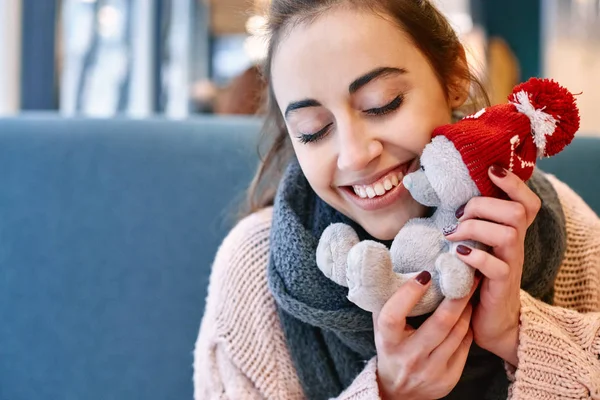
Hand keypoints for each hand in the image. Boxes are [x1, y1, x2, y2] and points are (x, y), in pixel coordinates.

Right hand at [374, 271, 479, 399]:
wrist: (398, 391)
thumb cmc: (390, 348)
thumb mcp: (381, 328)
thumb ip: (386, 302)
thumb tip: (393, 268)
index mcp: (388, 342)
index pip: (393, 315)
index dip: (408, 294)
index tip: (425, 274)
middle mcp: (409, 358)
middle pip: (440, 323)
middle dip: (457, 295)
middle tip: (466, 274)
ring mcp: (431, 370)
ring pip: (458, 332)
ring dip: (467, 308)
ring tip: (470, 289)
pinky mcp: (448, 378)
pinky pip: (464, 345)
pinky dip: (468, 326)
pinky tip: (468, 313)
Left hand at [444, 165, 541, 365]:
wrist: (487, 320)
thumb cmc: (475, 276)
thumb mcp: (473, 244)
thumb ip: (467, 222)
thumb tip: (437, 193)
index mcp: (510, 231)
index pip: (527, 202)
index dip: (514, 183)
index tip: (491, 170)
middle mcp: (516, 244)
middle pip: (517, 211)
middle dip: (481, 206)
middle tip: (456, 216)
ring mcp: (511, 264)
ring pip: (509, 232)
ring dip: (474, 228)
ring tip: (451, 235)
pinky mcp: (501, 285)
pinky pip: (496, 266)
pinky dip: (475, 256)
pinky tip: (457, 254)